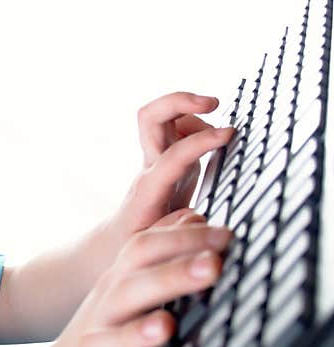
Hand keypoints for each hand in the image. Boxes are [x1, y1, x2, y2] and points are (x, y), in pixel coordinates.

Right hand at [39, 208, 231, 346]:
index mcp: (117, 289)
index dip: (180, 241)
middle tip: (211, 267)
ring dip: (134, 334)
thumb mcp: (128, 291)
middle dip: (170, 277)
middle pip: (129, 290)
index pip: (142, 252)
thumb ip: (159, 257)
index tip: (224, 237)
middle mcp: (101, 317)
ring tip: (164, 327)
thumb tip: (193, 214)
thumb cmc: (105, 335)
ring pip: (105, 343)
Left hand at [107, 91, 235, 247]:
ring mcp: (157, 159)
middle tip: (213, 104)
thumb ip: (176, 232)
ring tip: (217, 133)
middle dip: (180, 100)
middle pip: (150, 117)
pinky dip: (198, 124)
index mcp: (149, 190)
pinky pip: (178, 127)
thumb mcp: (155, 245)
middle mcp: (150, 168)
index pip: (171, 155)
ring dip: (192, 112)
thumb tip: (197, 219)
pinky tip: (212, 142)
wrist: (118, 241)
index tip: (228, 135)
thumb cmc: (139, 244)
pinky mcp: (167, 158)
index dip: (200, 142)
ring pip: (164, 116)